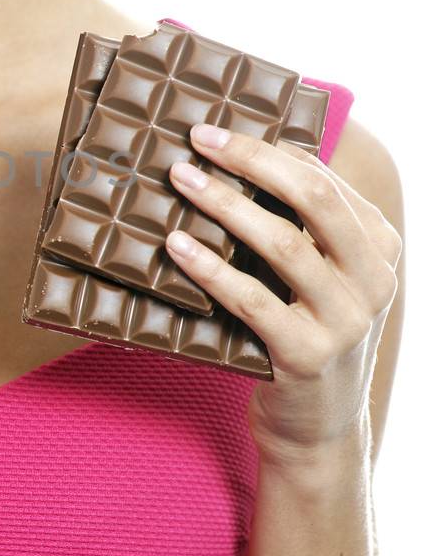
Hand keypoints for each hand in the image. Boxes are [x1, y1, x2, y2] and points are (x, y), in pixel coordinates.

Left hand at [163, 122, 401, 463]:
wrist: (318, 425)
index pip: (324, 178)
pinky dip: (210, 269)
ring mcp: (345, 319)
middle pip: (313, 197)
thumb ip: (301, 226)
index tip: (216, 130)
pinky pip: (252, 301)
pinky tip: (175, 246)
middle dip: (251, 160)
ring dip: (224, 206)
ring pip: (283, 244)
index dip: (267, 148)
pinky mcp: (308, 355)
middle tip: (197, 140)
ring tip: (180, 181)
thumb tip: (240, 155)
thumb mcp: (321, 276)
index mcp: (379, 245)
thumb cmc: (306, 331)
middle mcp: (373, 278)